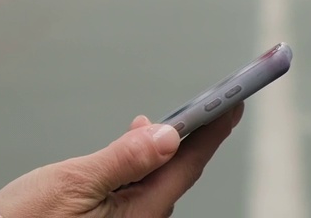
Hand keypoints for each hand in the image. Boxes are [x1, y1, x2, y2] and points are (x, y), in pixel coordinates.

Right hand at [0, 103, 244, 217]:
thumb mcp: (75, 182)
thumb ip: (124, 158)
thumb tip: (167, 135)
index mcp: (140, 213)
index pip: (188, 164)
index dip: (214, 130)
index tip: (235, 102)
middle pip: (178, 173)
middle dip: (195, 138)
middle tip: (216, 104)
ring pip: (158, 181)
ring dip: (165, 149)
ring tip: (173, 119)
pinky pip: (140, 189)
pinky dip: (142, 163)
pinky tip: (135, 144)